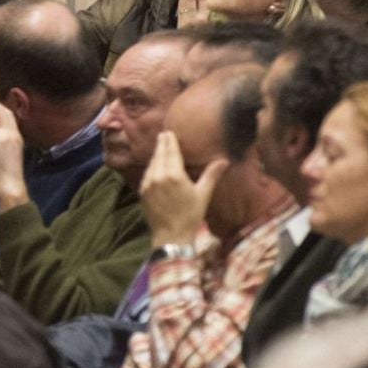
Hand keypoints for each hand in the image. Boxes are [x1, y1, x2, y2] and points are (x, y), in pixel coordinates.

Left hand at [140, 130, 226, 246]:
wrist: (171, 236)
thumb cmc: (190, 216)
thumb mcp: (203, 194)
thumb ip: (211, 175)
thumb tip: (225, 160)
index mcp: (174, 175)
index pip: (171, 152)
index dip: (170, 141)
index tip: (169, 131)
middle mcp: (158, 177)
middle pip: (159, 155)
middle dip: (162, 144)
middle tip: (163, 134)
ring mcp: (148, 184)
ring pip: (151, 164)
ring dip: (156, 155)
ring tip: (160, 147)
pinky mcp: (142, 192)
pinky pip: (147, 174)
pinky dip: (151, 167)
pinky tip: (154, 165)